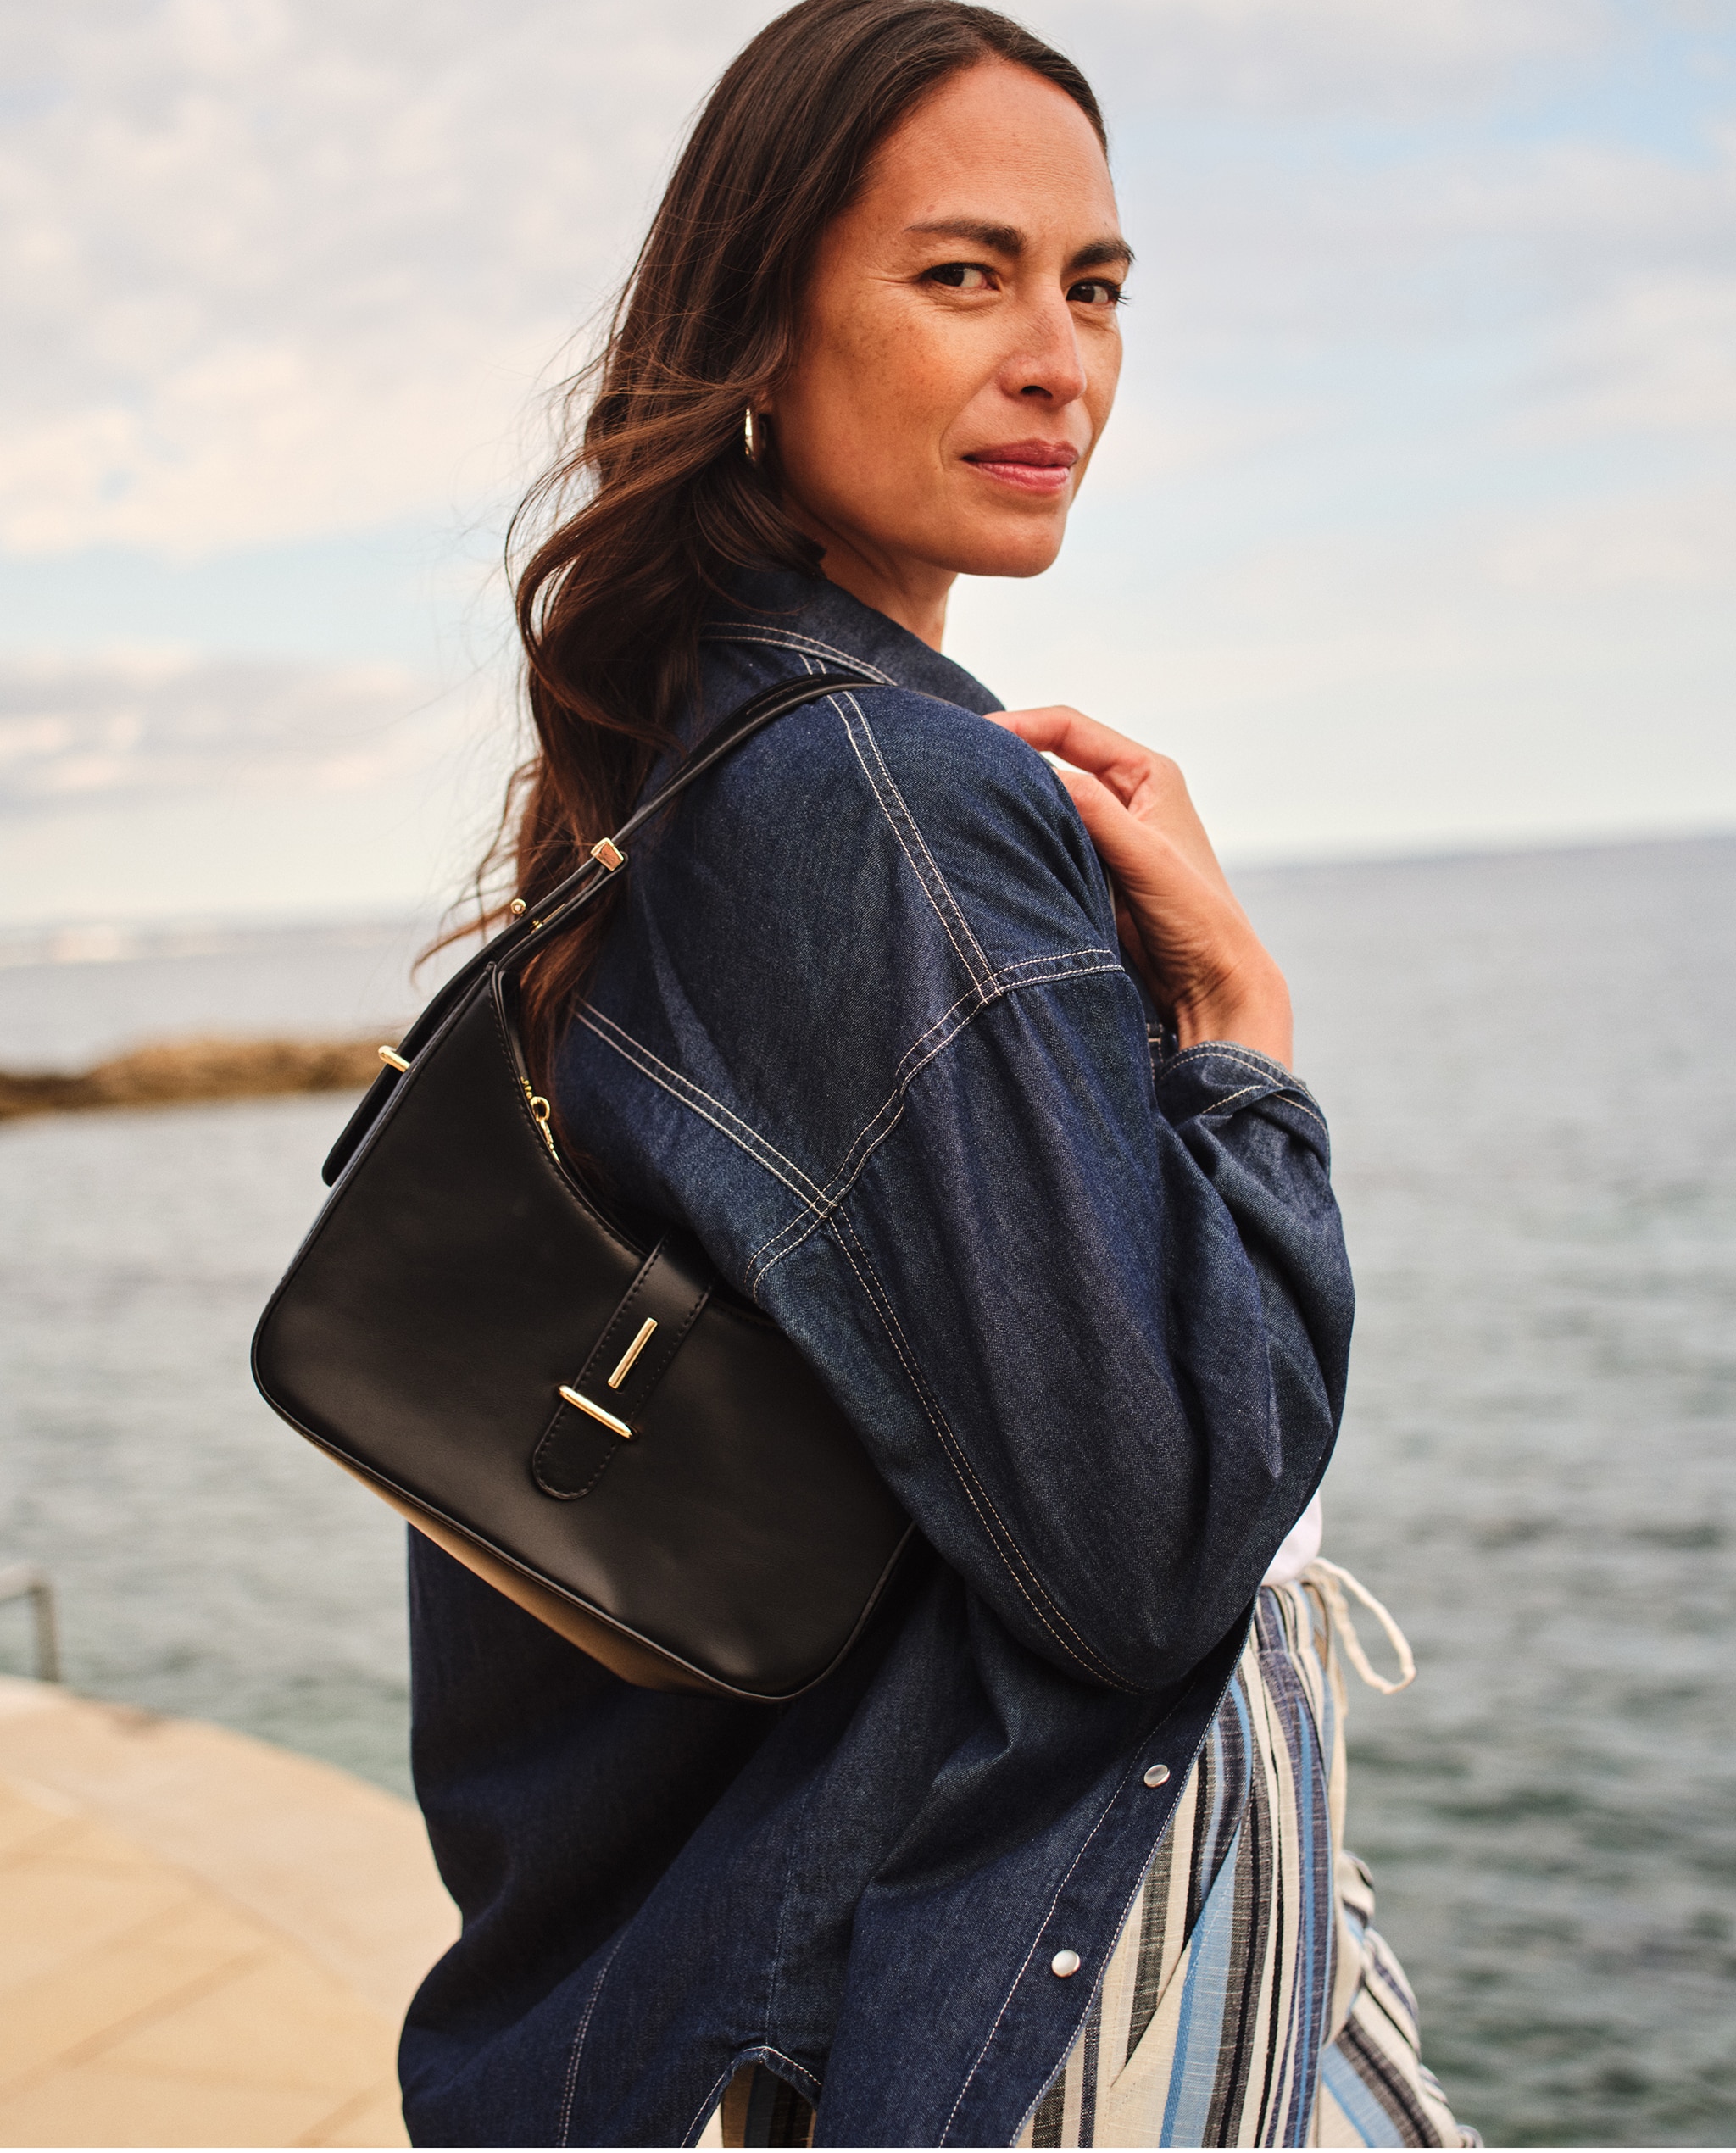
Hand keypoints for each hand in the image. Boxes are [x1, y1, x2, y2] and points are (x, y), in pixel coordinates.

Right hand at [989, 706, 1293, 1066]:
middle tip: (959, 772)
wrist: (1209, 984)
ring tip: (966, 808)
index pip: (1069, 728)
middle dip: (1008, 762)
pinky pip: (1046, 842)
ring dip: (1013, 806)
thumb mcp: (1145, 855)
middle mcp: (1126, 796)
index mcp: (1147, 774)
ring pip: (1046, 804)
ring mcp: (1106, 834)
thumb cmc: (1198, 917)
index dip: (1020, 725)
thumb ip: (1095, 810)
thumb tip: (1038, 773)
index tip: (975, 738)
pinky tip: (991, 849)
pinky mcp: (1092, 870)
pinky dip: (1020, 840)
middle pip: (1052, 759)